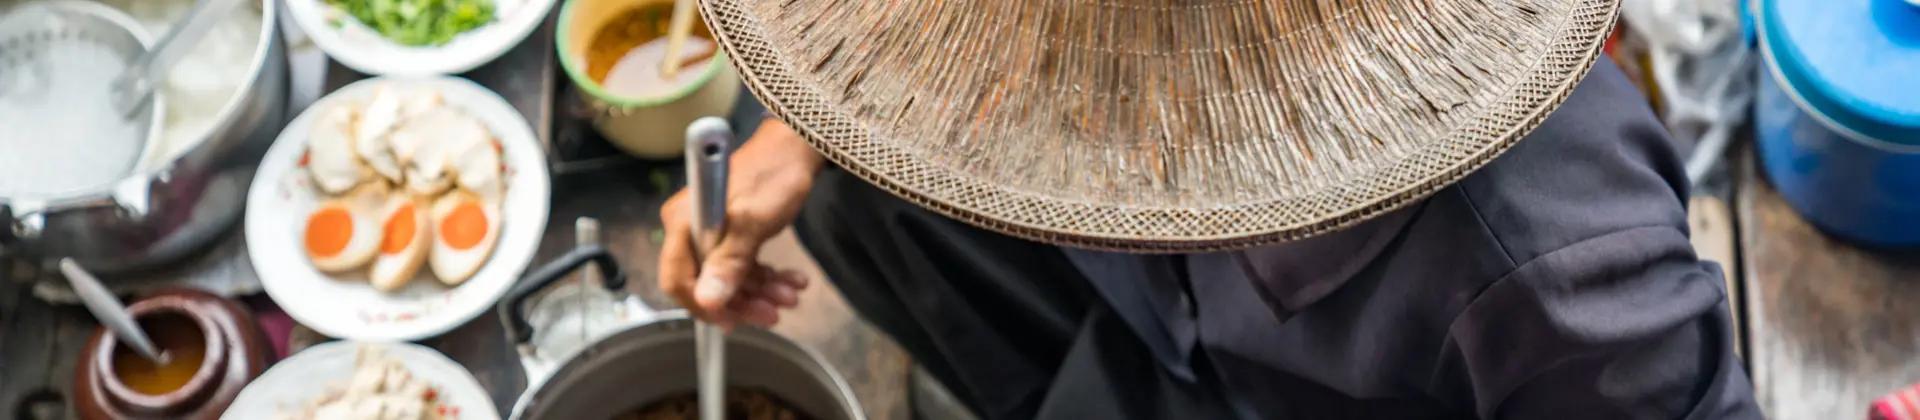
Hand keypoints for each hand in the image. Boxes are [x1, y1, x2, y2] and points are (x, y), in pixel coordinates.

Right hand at [658, 120, 825, 328]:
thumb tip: (708, 302)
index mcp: (683, 222)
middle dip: (741, 301)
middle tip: (773, 313)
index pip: (677, 279)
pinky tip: (791, 281)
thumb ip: (729, 262)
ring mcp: (711, 230)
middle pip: (705, 281)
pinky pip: (742, 264)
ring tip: (791, 295)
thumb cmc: (773, 175)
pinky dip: (765, 276)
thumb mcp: (753, 222)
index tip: (732, 322)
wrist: (797, 146)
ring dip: (760, 291)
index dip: (702, 305)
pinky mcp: (731, 231)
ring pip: (728, 277)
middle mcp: (690, 227)